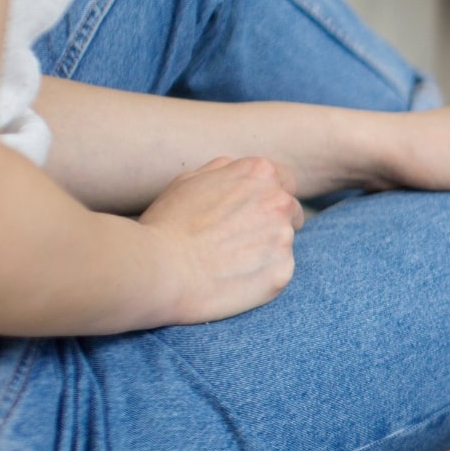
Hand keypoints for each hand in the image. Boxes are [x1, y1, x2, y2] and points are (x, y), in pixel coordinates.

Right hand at [138, 156, 302, 324]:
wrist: (159, 268)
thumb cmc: (167, 224)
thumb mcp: (189, 181)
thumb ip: (223, 171)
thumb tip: (238, 171)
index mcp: (260, 174)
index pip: (284, 182)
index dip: (267, 198)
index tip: (251, 212)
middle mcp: (279, 202)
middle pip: (290, 213)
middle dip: (272, 224)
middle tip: (237, 241)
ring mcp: (284, 238)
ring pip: (283, 244)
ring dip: (265, 251)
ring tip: (226, 262)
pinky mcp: (282, 271)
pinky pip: (278, 272)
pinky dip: (261, 277)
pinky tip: (232, 279)